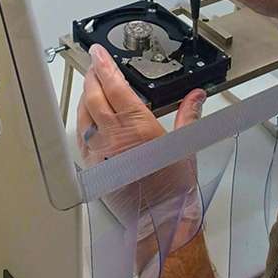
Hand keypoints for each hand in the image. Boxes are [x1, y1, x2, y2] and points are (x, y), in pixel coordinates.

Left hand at [77, 45, 205, 256]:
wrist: (160, 223)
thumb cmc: (174, 191)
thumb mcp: (185, 147)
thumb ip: (188, 115)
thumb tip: (196, 96)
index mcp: (137, 128)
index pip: (115, 88)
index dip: (105, 67)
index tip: (99, 54)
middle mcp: (114, 138)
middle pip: (94, 97)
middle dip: (93, 77)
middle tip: (95, 64)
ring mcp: (100, 153)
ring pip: (83, 116)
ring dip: (86, 97)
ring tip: (92, 87)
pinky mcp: (93, 168)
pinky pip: (81, 138)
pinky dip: (82, 122)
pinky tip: (87, 119)